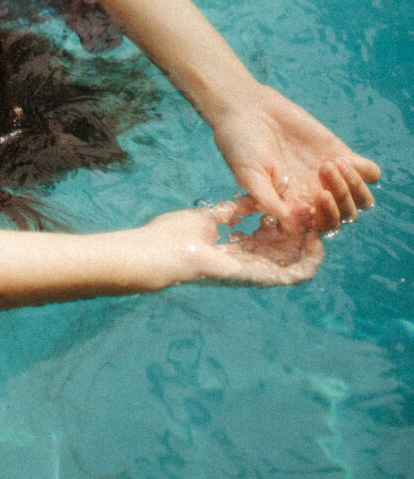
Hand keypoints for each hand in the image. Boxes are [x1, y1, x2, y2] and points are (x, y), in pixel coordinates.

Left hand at [141, 197, 323, 287]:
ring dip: (311, 241)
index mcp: (235, 250)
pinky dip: (312, 259)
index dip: (281, 219)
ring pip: (297, 261)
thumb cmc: (174, 235)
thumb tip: (249, 201)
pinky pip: (298, 275)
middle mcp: (249, 263)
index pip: (268, 237)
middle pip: (285, 248)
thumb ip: (230, 211)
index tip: (287, 201)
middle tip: (307, 208)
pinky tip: (315, 238)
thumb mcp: (208, 217)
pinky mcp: (262, 277)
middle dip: (299, 227)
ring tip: (316, 220)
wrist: (163, 251)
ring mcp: (257, 272)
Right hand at [210, 83, 378, 231]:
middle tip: (321, 189)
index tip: (307, 206)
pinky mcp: (340, 153)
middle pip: (344, 218)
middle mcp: (314, 194)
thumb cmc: (239, 143)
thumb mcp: (248, 174)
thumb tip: (292, 227)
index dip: (320, 223)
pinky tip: (342, 160)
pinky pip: (370, 173)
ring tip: (329, 166)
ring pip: (361, 200)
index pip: (319, 228)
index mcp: (292, 206)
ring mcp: (330, 176)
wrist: (247, 108)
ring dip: (352, 190)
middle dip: (338, 208)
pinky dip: (365, 173)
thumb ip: (268, 200)